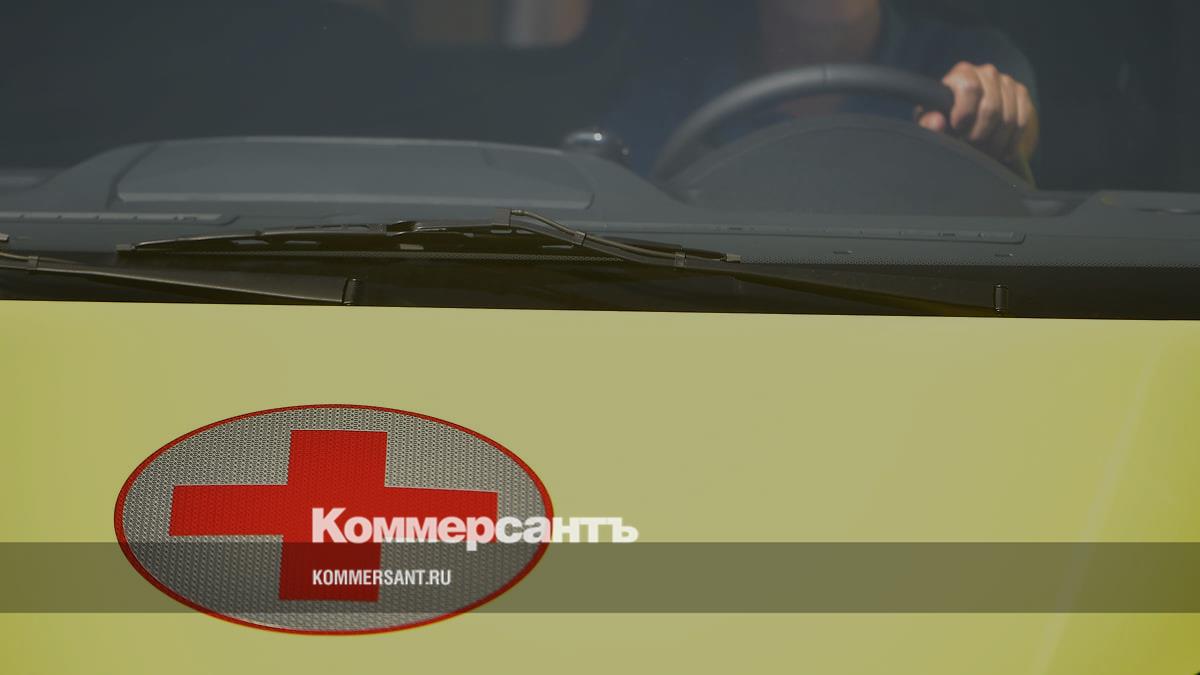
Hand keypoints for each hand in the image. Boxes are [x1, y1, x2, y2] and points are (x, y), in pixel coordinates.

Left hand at [915, 61, 1038, 166]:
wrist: (968, 115)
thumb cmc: (945, 117)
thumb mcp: (931, 120)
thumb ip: (928, 123)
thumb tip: (937, 122)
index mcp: (962, 73)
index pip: (970, 87)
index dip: (965, 112)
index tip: (958, 127)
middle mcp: (987, 72)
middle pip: (991, 108)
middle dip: (980, 133)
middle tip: (970, 145)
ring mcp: (1007, 82)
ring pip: (1008, 118)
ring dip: (995, 141)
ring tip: (984, 151)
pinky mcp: (1021, 94)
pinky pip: (1022, 121)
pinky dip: (1011, 141)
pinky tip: (1002, 151)